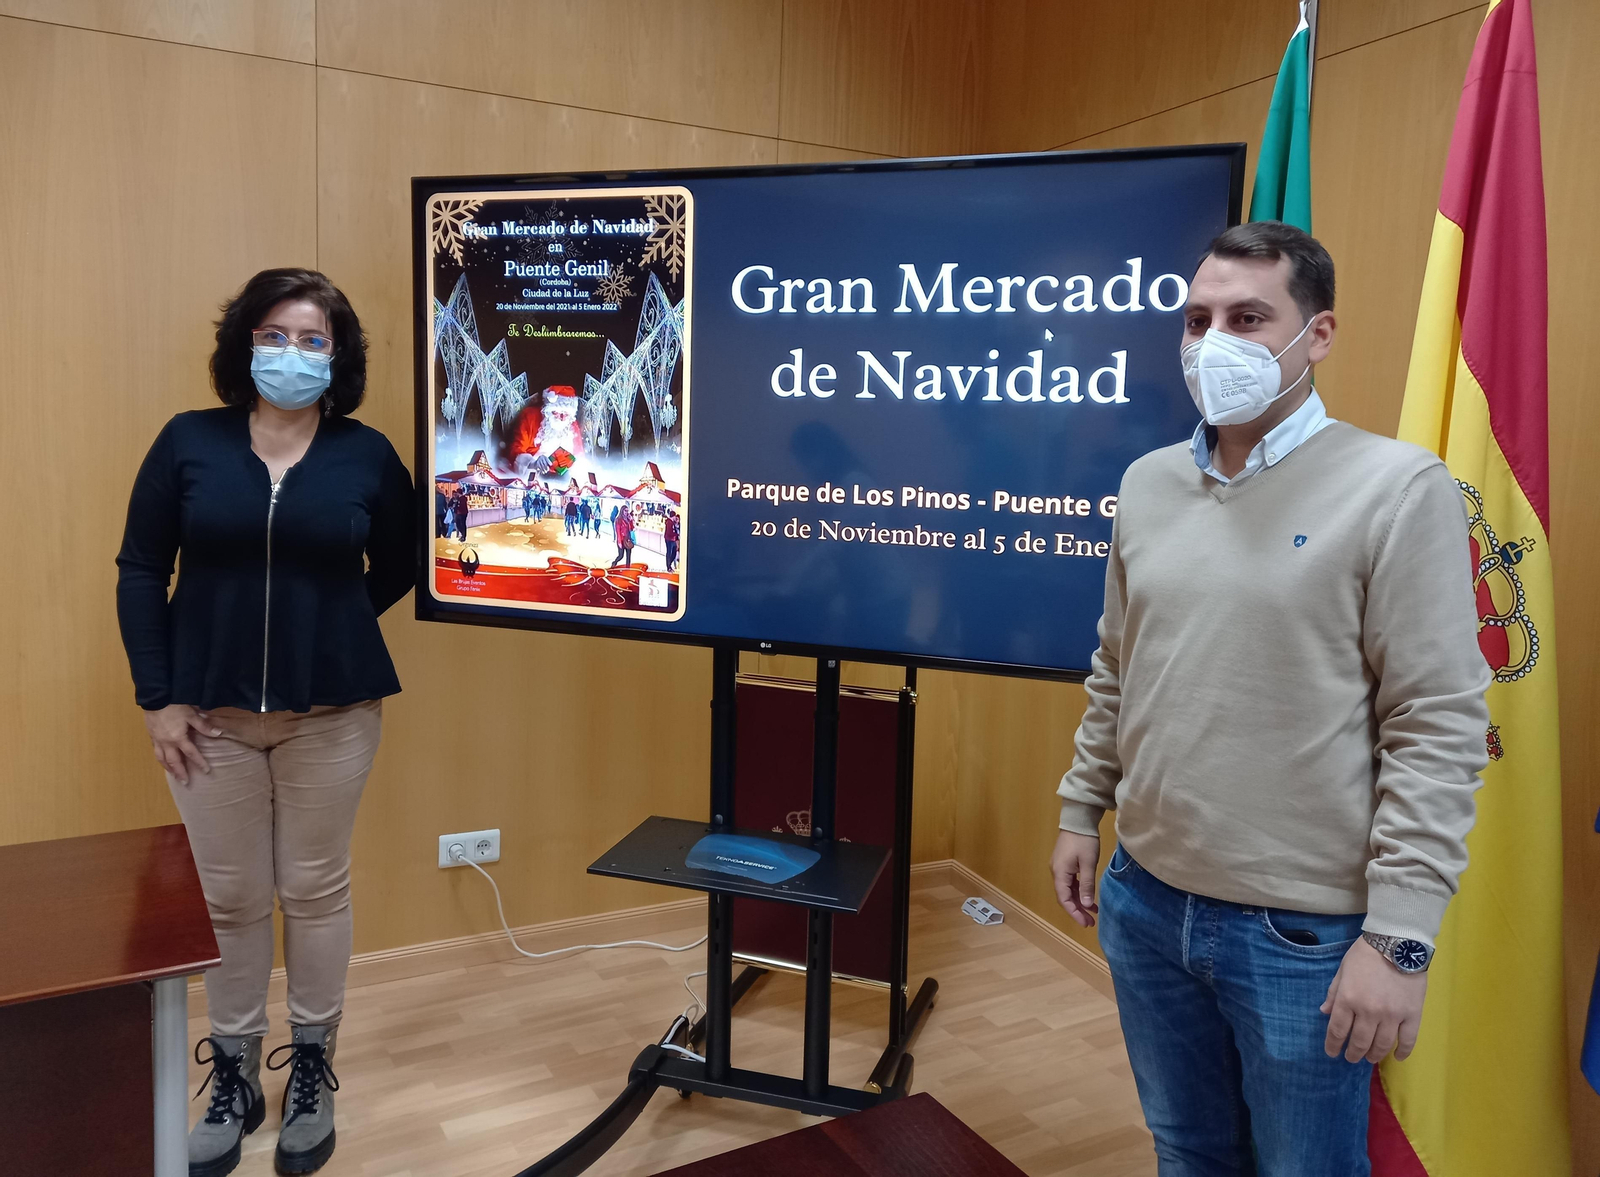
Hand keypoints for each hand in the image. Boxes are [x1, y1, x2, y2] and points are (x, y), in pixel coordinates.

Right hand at [142, 705, 220, 784]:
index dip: (199, 763)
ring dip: (168, 768)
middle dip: (180, 772)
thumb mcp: (192, 715)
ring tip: (173, 775)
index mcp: (178, 738)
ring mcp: (157, 740)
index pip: (191, 754)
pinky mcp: (151, 735)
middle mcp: (167, 742)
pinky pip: (155, 751)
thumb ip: (204, 726)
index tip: (206, 771)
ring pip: (162, 758)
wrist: (155, 698)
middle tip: (185, 782)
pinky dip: (160, 758)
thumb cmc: (175, 706)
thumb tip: (219, 734)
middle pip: (174, 761)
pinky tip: (162, 760)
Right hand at [1049, 830, 1100, 927]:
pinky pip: (1070, 883)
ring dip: (1079, 902)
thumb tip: (1086, 905)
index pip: (1064, 899)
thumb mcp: (1088, 863)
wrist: (1078, 820)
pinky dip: (1079, 892)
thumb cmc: (1084, 841)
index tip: (1086, 923)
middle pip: (1065, 897)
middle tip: (1091, 922)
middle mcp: (1056, 872)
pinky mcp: (1065, 864)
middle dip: (1077, 910)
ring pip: (1068, 891)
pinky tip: (1089, 898)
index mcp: (1059, 873)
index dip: (1074, 913)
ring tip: (1093, 913)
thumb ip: (1087, 885)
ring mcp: (1060, 868)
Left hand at [1321, 937, 1427, 1062]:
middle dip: (1353, 1053)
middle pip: (1359, 1042)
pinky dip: (1403, 1052)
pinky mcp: (1412, 1014)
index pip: (1337, 1030)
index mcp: (1348, 999)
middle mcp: (1369, 1011)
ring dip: (1374, 1055)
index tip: (1332, 1053)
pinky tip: (1397, 1057)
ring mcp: (1392, 1015)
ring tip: (1370, 1058)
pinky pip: (1408, 1040)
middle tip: (1352, 1058)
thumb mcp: (1343, 970)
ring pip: (1382, 1045)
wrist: (1397, 943)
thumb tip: (1324, 1012)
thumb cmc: (1365, 954)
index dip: (1333, 1045)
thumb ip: (1333, 992)